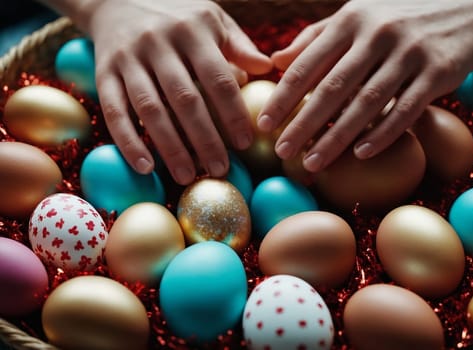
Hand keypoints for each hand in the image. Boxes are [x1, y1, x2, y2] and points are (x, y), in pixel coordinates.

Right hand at [85, 0, 271, 183]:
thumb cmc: (177, 16)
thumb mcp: (212, 20)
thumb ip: (239, 45)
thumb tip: (267, 69)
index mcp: (193, 30)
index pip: (219, 78)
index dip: (233, 113)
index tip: (245, 144)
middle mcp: (159, 43)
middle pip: (185, 99)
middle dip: (205, 139)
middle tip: (220, 169)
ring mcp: (128, 59)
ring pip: (151, 109)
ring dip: (170, 147)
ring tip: (187, 176)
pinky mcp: (103, 73)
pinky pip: (114, 112)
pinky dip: (128, 142)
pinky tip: (145, 167)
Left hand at [257, 0, 472, 172]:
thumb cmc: (402, 18)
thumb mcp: (359, 17)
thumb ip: (317, 38)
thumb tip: (276, 62)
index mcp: (351, 19)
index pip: (308, 62)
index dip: (284, 95)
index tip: (264, 123)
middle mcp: (377, 32)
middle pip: (333, 86)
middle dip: (303, 122)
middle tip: (282, 151)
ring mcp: (409, 52)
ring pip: (366, 102)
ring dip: (337, 137)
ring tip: (313, 162)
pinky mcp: (439, 72)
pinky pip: (405, 109)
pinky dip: (382, 133)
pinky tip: (361, 154)